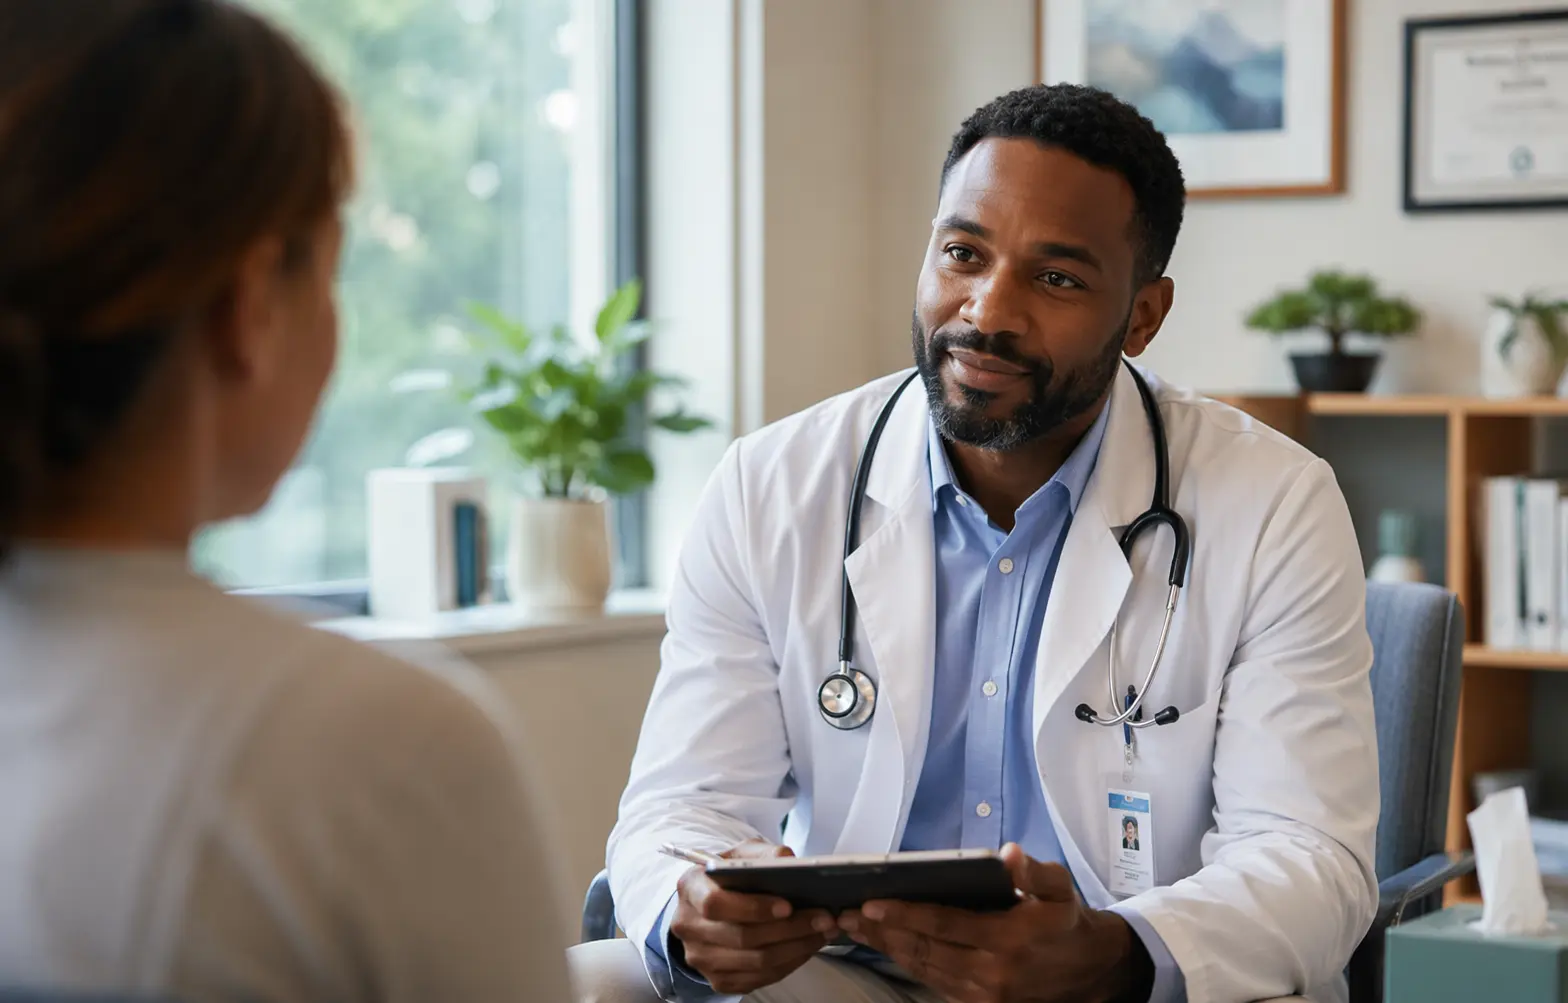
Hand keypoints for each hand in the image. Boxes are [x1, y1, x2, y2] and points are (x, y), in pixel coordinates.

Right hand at [669, 841, 837, 994]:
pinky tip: (806, 946)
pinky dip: (789, 963)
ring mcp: (701, 957)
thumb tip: (787, 859)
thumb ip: (764, 854)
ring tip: (822, 932)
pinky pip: (759, 978)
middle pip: (742, 936)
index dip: (753, 907)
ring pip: (755, 961)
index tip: (787, 905)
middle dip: (789, 929)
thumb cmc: (730, 877)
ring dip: (796, 948)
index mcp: (691, 888)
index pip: (715, 903)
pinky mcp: (717, 979)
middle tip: (822, 918)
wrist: (711, 904)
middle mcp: (689, 926)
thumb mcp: (743, 854)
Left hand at [838, 843, 1153, 1002]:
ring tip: (854, 928)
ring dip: (886, 948)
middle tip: (845, 915)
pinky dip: (906, 964)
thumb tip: (1009, 854)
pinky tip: (885, 945)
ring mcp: (984, 994)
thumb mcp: (1060, 888)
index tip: (871, 902)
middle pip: (924, 950)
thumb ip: (1034, 871)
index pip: (945, 925)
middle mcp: (992, 973)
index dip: (906, 914)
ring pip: (923, 969)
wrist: (1088, 970)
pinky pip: (934, 983)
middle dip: (882, 932)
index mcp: (1008, 940)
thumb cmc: (1065, 920)